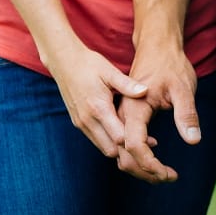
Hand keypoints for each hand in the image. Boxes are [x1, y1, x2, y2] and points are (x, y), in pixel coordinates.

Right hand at [47, 43, 147, 157]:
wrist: (63, 62)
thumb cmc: (89, 64)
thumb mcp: (110, 71)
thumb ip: (127, 84)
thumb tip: (145, 91)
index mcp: (98, 108)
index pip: (119, 138)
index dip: (135, 142)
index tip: (152, 142)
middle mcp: (88, 120)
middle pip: (111, 150)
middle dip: (128, 152)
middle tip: (147, 147)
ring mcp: (81, 123)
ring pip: (103, 148)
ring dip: (119, 149)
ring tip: (137, 143)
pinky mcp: (78, 123)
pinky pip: (96, 140)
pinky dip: (109, 142)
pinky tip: (122, 135)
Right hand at [114, 33, 200, 182]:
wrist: (154, 45)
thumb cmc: (168, 63)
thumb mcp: (182, 87)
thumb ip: (185, 113)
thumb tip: (193, 140)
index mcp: (130, 107)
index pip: (133, 146)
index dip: (150, 165)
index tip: (169, 174)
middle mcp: (115, 114)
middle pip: (122, 156)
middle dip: (145, 171)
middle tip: (171, 177)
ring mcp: (113, 116)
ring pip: (118, 153)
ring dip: (139, 167)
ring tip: (165, 173)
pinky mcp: (116, 117)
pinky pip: (119, 143)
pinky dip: (134, 155)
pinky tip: (155, 154)